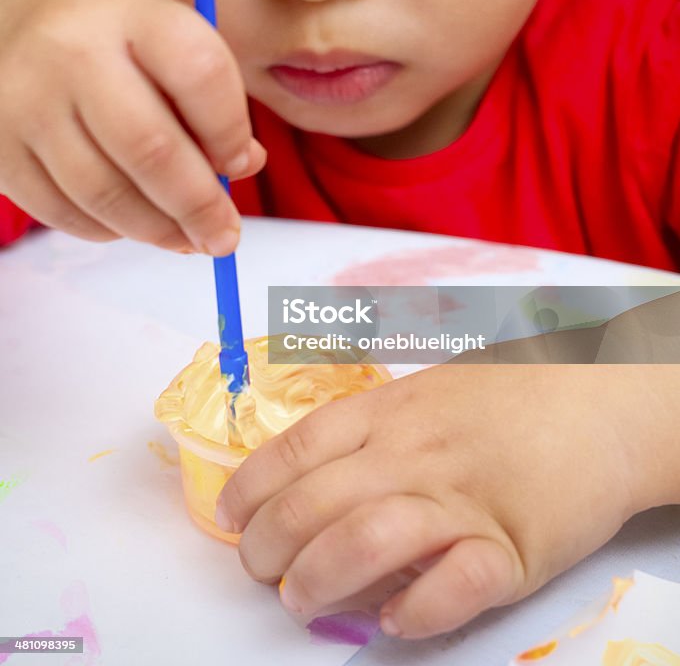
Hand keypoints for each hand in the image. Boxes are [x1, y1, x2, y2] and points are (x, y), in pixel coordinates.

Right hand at [0, 0, 264, 252]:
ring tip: (187, 240)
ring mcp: (24, 102)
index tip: (240, 163)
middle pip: (151, 149)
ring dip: (157, 229)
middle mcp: (70, 52)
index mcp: (128, 10)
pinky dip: (107, 229)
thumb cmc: (96, 24)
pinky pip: (62, 210)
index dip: (230, 130)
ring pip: (105, 193)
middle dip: (199, 206)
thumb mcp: (155, 24)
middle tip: (224, 236)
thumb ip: (205, 88)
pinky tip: (132, 225)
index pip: (200, 72)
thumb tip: (244, 164)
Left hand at [217, 364, 648, 637]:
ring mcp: (463, 497)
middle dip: (268, 546)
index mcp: (392, 411)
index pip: (299, 446)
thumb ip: (374, 432)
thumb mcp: (429, 392)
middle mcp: (415, 452)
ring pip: (367, 539)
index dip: (252, 487)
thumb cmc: (508, 397)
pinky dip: (417, 610)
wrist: (599, 403)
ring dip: (320, 579)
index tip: (229, 518)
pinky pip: (456, 584)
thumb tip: (311, 485)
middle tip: (259, 572)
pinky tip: (394, 621)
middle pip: (315, 501)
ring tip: (302, 601)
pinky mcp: (514, 544)